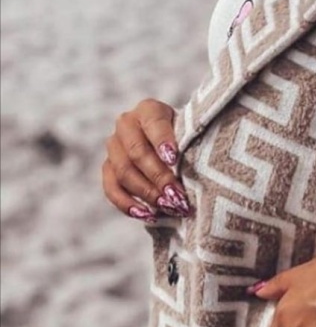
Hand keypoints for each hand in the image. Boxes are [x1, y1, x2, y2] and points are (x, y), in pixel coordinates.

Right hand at [101, 97, 191, 222]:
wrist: (176, 149)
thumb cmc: (189, 142)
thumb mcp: (193, 137)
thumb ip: (192, 146)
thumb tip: (196, 173)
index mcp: (149, 110)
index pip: (154, 123)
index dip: (163, 141)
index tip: (175, 159)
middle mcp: (127, 124)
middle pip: (137, 152)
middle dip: (159, 177)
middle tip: (177, 196)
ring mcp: (114, 147)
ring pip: (123, 172)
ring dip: (147, 193)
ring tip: (168, 207)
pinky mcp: (109, 168)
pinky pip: (111, 188)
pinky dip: (128, 204)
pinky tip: (147, 215)